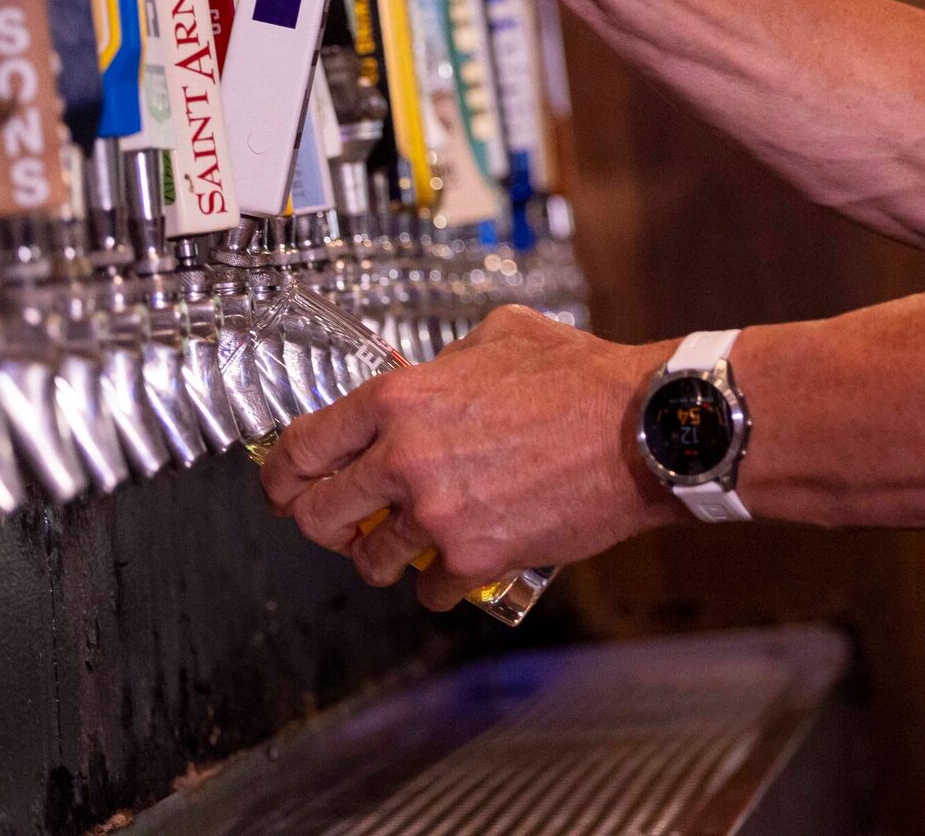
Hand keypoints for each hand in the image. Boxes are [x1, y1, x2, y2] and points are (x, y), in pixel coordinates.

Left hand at [259, 306, 683, 610]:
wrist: (642, 429)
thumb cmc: (582, 377)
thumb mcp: (500, 335)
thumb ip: (447, 361)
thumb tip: (429, 377)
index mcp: (400, 399)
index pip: (304, 445)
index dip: (282, 473)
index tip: (283, 487)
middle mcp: (404, 458)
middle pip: (319, 514)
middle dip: (324, 524)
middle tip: (343, 525)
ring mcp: (437, 514)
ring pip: (372, 560)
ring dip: (383, 558)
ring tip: (407, 547)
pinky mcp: (475, 558)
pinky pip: (430, 589)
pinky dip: (439, 583)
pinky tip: (457, 567)